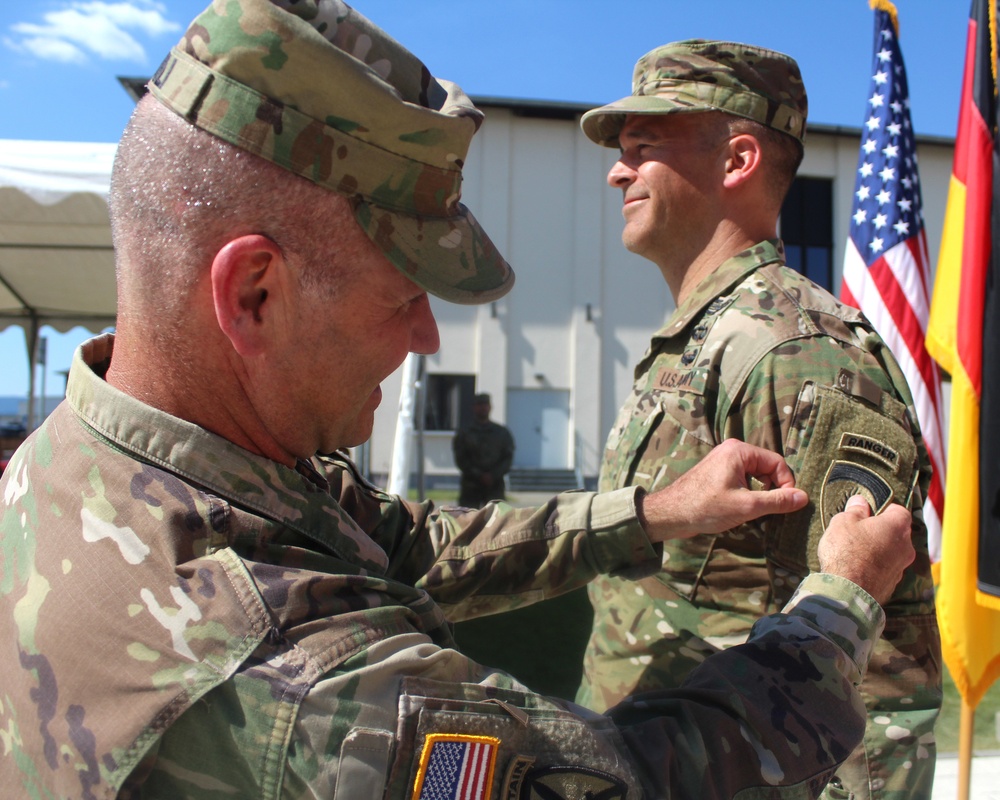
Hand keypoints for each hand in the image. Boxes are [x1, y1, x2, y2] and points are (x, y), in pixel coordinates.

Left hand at [637, 439, 807, 541]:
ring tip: (756, 511)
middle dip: (773, 488)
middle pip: (767, 467)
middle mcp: (732, 450)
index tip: (786, 505)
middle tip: (771, 510)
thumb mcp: (747, 505)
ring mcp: (723, 461)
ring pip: (756, 475)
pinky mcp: (718, 473)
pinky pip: (744, 479)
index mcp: (739, 451)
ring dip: (761, 493)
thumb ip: (777, 501)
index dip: (786, 484)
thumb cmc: (705, 507)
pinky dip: (749, 493)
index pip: (777, 463)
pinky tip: (743, 509)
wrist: (670, 514)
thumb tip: (804, 497)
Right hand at [817, 496, 913, 605]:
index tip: (868, 513)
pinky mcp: (893, 585)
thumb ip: (855, 510)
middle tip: (860, 533)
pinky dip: (877, 567)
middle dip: (881, 531)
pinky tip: (859, 569)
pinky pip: (887, 569)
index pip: (899, 511)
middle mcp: (906, 547)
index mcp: (897, 526)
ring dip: (880, 550)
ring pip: (893, 552)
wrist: (848, 591)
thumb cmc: (846, 550)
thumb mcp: (843, 522)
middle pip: (897, 533)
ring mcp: (901, 568)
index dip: (884, 510)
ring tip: (857, 553)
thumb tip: (860, 501)